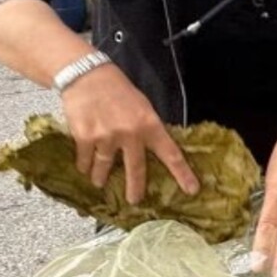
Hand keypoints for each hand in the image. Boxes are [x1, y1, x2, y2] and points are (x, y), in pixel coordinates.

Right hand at [61, 64, 199, 203]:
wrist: (87, 75)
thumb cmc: (117, 89)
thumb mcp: (142, 105)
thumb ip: (147, 127)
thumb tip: (154, 148)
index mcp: (149, 124)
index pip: (171, 153)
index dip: (183, 173)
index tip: (192, 189)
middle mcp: (130, 133)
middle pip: (136, 169)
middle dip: (136, 188)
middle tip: (135, 200)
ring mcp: (107, 137)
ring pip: (105, 168)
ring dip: (101, 177)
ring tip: (99, 182)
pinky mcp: (85, 138)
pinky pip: (85, 160)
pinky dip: (84, 165)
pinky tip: (84, 167)